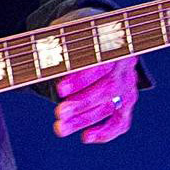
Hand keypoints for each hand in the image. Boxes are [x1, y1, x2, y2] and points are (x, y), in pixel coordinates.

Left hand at [49, 9, 140, 143]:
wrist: (101, 36)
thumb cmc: (78, 34)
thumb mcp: (68, 31)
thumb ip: (59, 45)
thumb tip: (41, 60)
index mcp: (113, 44)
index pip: (100, 64)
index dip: (80, 79)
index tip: (60, 90)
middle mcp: (125, 65)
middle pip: (107, 88)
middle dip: (81, 104)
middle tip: (59, 114)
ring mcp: (129, 84)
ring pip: (111, 106)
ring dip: (85, 120)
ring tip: (60, 128)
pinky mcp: (127, 100)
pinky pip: (122, 121)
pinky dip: (106, 132)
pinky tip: (86, 137)